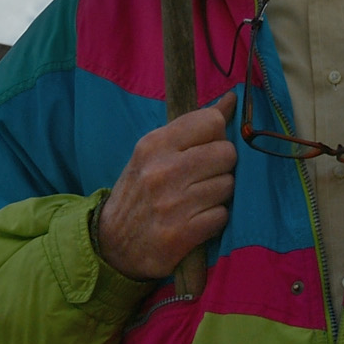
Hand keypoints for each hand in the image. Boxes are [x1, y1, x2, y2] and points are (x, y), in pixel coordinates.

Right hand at [91, 91, 237, 280]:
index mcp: (154, 145)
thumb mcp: (155, 152)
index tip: (205, 148)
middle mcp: (162, 171)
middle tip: (203, 177)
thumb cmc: (139, 191)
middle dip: (221, 166)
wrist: (111, 245)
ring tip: (198, 200)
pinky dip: (214, 219)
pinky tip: (197, 220)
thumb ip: (193, 125)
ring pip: (228, 185)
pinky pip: (222, 215)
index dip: (216, 136)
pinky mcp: (181, 234)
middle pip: (226, 153)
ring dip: (219, 194)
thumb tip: (232, 98)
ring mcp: (172, 204)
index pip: (212, 121)